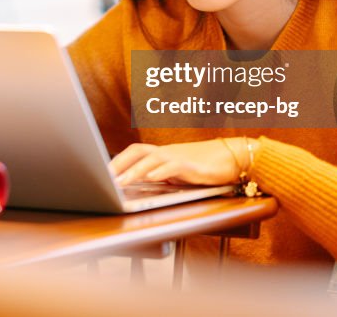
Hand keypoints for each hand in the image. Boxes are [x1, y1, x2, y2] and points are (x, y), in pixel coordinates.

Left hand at [109, 139, 245, 186]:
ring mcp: (179, 157)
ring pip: (151, 159)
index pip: (134, 152)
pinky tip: (150, 179)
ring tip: (119, 182)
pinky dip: (159, 172)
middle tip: (104, 177)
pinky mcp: (192, 166)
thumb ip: (162, 176)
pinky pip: (172, 166)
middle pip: (137, 151)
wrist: (234, 158)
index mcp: (163, 154)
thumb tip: (142, 185)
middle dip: (119, 163)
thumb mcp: (179, 173)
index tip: (102, 172)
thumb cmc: (206, 167)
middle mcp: (167, 152)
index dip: (117, 160)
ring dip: (133, 171)